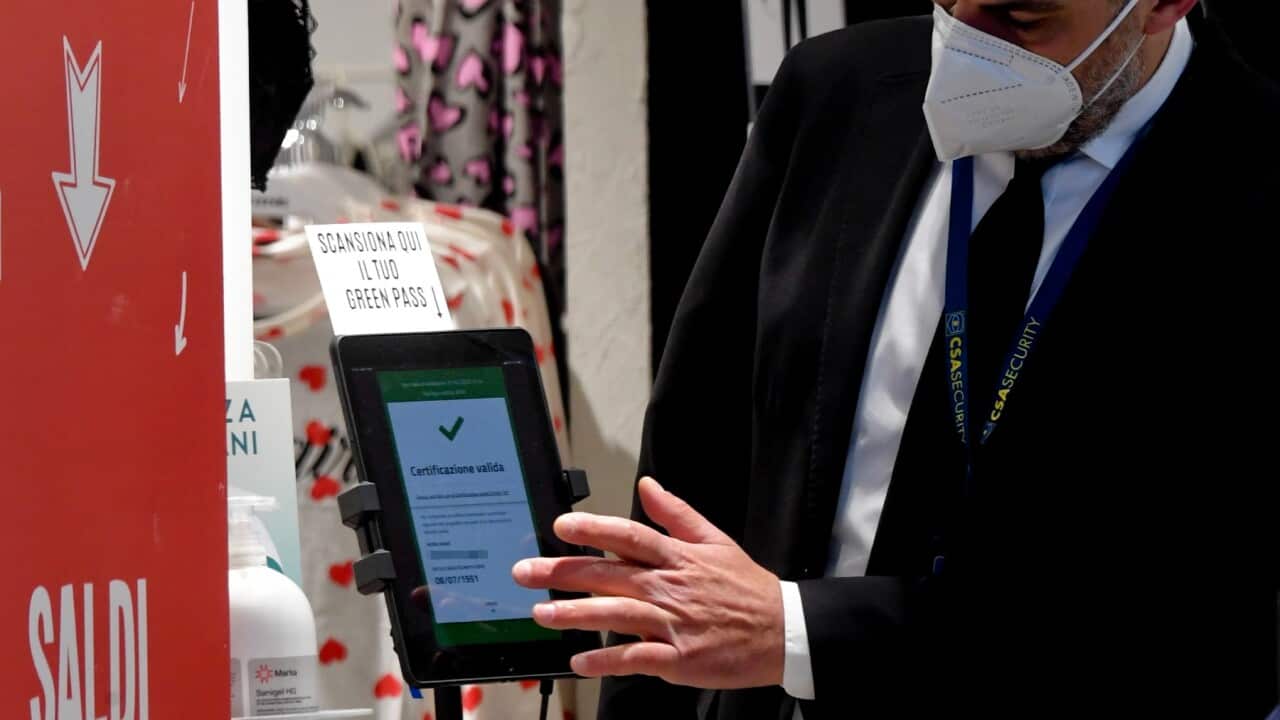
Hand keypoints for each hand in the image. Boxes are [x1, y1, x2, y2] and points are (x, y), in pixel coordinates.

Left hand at [512, 477, 783, 688]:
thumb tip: (648, 486)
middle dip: (564, 572)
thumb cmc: (747, 588)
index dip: (593, 529)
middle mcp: (671, 587)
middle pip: (611, 574)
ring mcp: (675, 623)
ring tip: (542, 613)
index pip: (629, 536)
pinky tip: (581, 662)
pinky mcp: (681, 659)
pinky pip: (637, 658)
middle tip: (526, 571)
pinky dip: (607, 660)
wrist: (784, 631)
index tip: (560, 526)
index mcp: (678, 557)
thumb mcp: (716, 541)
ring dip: (576, 614)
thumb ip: (677, 514)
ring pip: (618, 614)